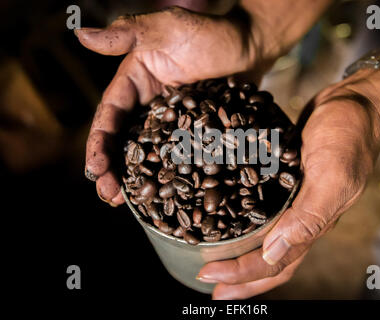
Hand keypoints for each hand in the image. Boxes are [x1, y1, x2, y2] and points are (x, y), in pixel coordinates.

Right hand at [76, 6, 267, 204]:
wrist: (250, 47)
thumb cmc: (210, 32)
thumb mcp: (166, 28)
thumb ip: (127, 33)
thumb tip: (80, 35)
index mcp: (134, 82)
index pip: (109, 116)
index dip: (99, 144)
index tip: (95, 169)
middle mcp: (147, 105)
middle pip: (123, 141)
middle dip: (112, 169)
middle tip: (109, 196)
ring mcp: (170, 121)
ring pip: (147, 153)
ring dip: (136, 178)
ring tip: (127, 204)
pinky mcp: (192, 132)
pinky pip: (176, 156)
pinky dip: (168, 175)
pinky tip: (166, 196)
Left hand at [197, 68, 379, 298]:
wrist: (355, 102)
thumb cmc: (348, 135)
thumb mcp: (333, 174)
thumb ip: (309, 215)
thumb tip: (274, 252)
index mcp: (313, 222)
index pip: (276, 262)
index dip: (243, 275)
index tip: (209, 277)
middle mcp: (302, 217)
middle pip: (270, 260)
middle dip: (240, 278)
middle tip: (209, 284)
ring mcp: (294, 200)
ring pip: (266, 238)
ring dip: (241, 255)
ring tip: (215, 261)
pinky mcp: (286, 181)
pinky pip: (263, 209)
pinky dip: (244, 220)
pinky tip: (227, 216)